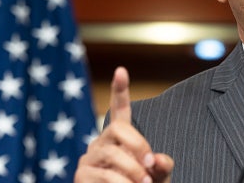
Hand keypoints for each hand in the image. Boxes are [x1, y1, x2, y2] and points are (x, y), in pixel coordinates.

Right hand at [75, 67, 173, 181]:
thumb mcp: (157, 175)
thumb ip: (162, 165)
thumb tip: (158, 160)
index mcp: (120, 139)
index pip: (119, 111)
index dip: (119, 91)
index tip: (121, 70)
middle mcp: (101, 143)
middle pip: (117, 129)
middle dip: (137, 145)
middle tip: (150, 165)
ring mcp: (89, 159)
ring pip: (111, 154)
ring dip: (132, 170)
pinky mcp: (81, 176)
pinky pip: (103, 175)